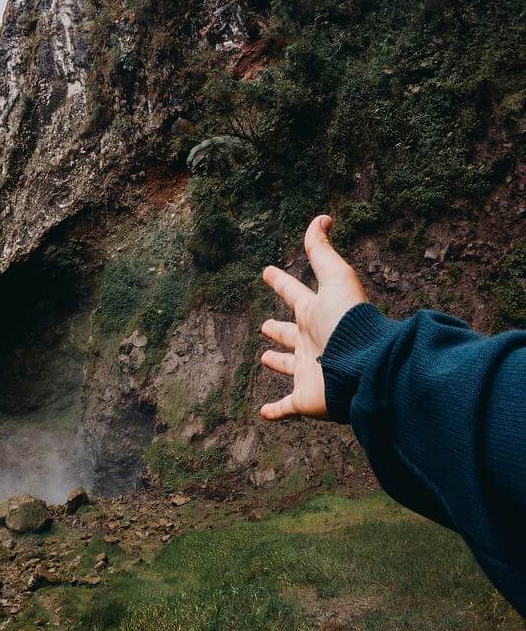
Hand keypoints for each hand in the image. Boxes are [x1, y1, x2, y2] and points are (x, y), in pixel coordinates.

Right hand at [258, 215, 367, 420]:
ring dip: (278, 362)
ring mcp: (309, 371)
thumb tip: (321, 217)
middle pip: (292, 332)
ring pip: (290, 365)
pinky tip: (264, 413)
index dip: (280, 283)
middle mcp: (313, 341)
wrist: (365, 366)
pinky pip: (287, 406)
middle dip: (279, 328)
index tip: (267, 272)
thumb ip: (323, 252)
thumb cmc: (350, 323)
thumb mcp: (336, 280)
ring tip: (265, 357)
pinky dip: (275, 411)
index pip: (295, 294)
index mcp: (316, 314)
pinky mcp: (306, 398)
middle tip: (266, 325)